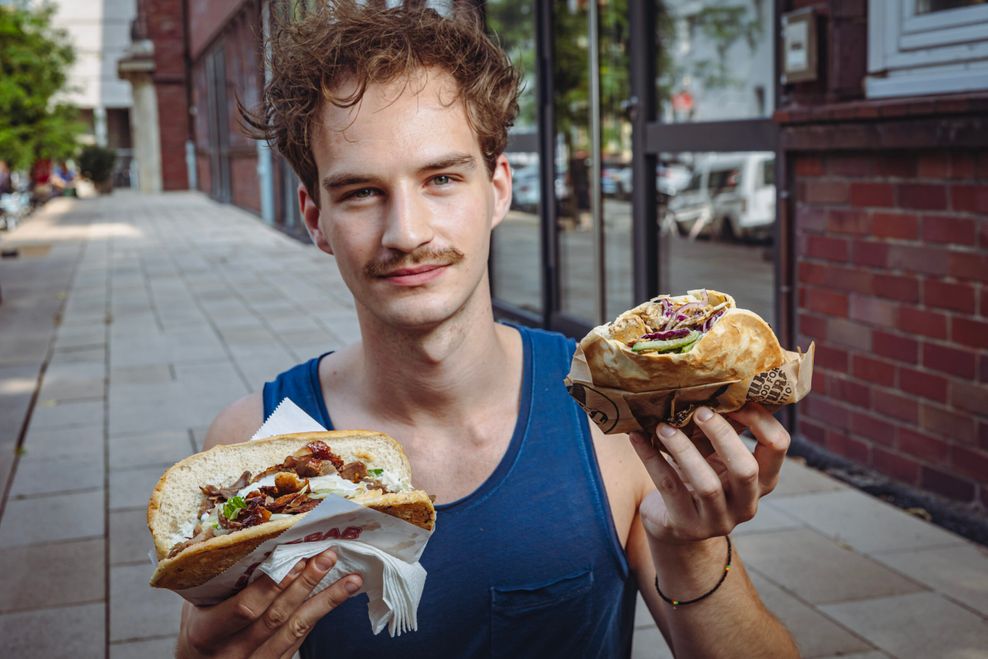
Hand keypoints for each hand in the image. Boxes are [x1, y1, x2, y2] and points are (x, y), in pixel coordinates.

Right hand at [177, 549, 361, 657]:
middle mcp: (233, 651)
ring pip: (296, 629)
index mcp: (207, 632)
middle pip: (276, 616)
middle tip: (328, 556)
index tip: (294, 558)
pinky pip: (301, 639)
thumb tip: (239, 532)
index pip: (244, 608)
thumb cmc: (198, 627)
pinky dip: (321, 614)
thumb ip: (215, 580)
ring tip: (350, 578)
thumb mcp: (195, 606)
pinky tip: (339, 596)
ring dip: (326, 600)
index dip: (271, 584)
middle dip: (305, 583)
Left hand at [629, 403, 788, 544]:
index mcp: (763, 479)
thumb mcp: (716, 454)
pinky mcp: (686, 526)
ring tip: (662, 426)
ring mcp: (718, 520)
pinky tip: (637, 437)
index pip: (777, 446)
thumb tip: (711, 383)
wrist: (673, 522)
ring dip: (683, 449)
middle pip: (747, 469)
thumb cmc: (699, 474)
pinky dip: (651, 458)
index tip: (734, 397)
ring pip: (707, 485)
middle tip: (699, 411)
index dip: (760, 419)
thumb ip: (721, 427)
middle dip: (723, 436)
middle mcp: (747, 503)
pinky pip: (669, 488)